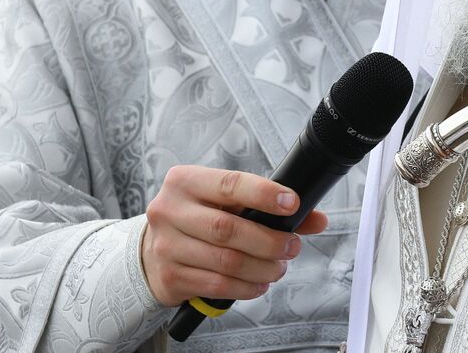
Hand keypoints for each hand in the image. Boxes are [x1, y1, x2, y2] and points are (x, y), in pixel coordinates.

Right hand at [141, 165, 328, 306]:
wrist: (150, 250)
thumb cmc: (197, 218)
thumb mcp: (223, 202)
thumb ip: (267, 206)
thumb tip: (316, 219)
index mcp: (185, 181)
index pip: (230, 184)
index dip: (264, 194)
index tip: (292, 204)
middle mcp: (170, 210)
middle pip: (228, 229)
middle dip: (269, 241)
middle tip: (291, 246)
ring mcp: (166, 246)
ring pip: (226, 261)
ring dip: (262, 267)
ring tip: (278, 267)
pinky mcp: (170, 277)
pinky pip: (217, 285)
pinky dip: (246, 287)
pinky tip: (259, 283)